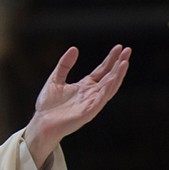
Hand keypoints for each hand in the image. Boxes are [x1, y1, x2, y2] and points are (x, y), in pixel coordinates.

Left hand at [24, 45, 130, 168]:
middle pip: (109, 76)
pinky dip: (107, 90)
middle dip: (118, 64)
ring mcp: (91, 103)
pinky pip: (100, 100)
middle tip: (128, 50)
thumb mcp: (55, 79)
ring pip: (109, 87)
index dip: (110, 59)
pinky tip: (113, 79)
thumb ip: (64, 65)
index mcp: (85, 86)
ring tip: (125, 62)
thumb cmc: (48, 104)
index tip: (119, 47)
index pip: (102, 70)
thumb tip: (74, 48)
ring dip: (118, 75)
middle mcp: (91, 94)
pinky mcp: (88, 112)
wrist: (40, 122)